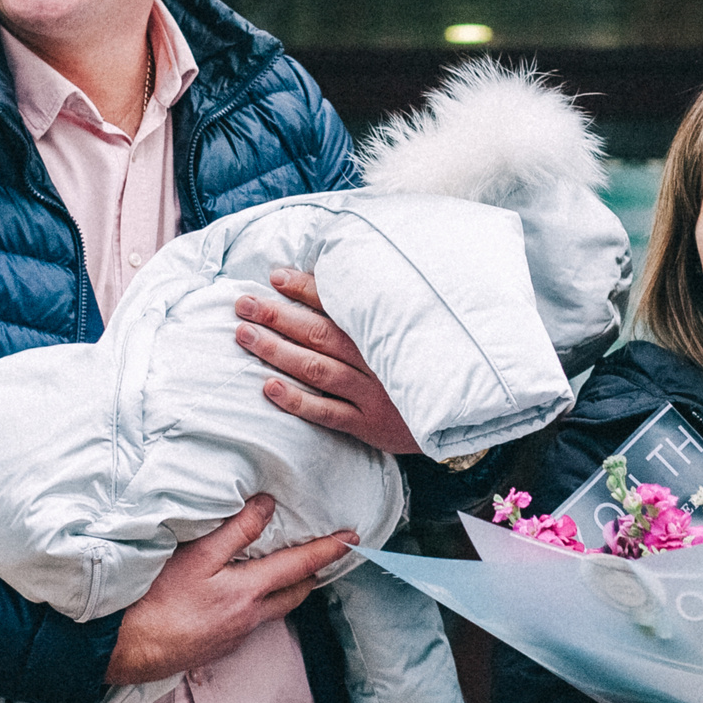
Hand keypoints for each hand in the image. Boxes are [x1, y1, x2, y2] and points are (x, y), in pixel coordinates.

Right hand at [104, 496, 356, 684]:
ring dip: (287, 589)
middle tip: (322, 555)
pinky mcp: (219, 647)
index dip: (328, 550)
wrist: (127, 649)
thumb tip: (267, 506)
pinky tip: (245, 595)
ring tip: (287, 570)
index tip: (353, 538)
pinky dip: (261, 604)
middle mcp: (250, 618)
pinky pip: (253, 622)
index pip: (301, 566)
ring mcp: (236, 636)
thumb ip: (236, 530)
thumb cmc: (157, 600)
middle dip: (312, 573)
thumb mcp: (197, 556)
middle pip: (295, 593)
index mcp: (250, 592)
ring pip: (275, 609)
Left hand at [234, 267, 419, 454]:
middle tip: (244, 304)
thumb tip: (326, 281)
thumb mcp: (408, 335)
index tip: (275, 276)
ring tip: (245, 335)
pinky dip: (298, 401)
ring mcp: (373, 394)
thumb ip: (372, 314)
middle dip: (278, 316)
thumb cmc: (420, 371)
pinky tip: (269, 388)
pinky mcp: (369, 426)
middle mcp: (377, 360)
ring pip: (318, 369)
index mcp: (385, 333)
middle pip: (320, 334)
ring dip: (278, 351)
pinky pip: (328, 413)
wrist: (459, 417)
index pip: (339, 305)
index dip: (305, 289)